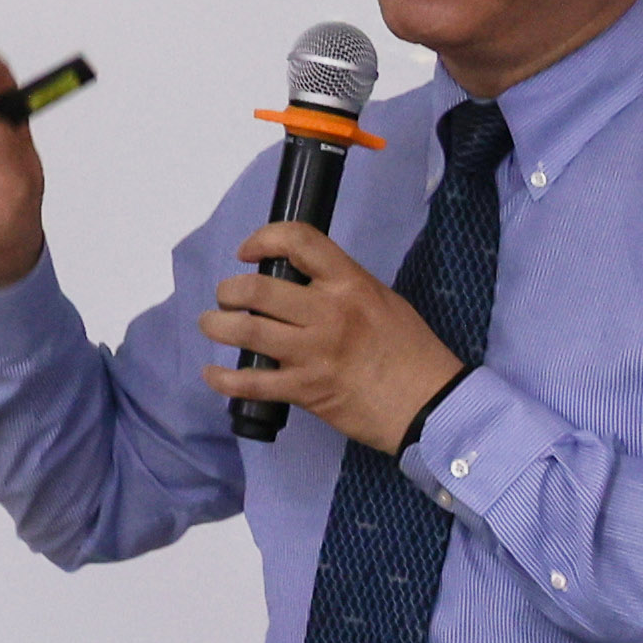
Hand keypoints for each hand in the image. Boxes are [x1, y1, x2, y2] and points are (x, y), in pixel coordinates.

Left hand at [198, 224, 465, 452]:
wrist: (430, 404)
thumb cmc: (411, 351)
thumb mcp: (382, 300)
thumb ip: (341, 287)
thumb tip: (301, 281)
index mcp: (349, 283)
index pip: (299, 242)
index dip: (263, 238)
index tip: (247, 251)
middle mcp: (327, 313)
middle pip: (257, 289)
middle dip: (229, 291)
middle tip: (227, 298)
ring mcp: (313, 353)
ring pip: (246, 330)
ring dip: (217, 326)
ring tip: (212, 325)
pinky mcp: (305, 390)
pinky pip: (251, 382)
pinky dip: (223, 378)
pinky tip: (213, 373)